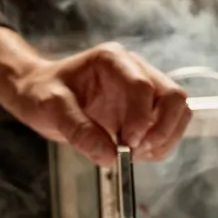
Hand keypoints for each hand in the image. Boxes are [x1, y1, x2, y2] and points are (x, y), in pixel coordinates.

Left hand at [0, 28, 190, 165]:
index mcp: (113, 60)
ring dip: (163, 140)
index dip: (141, 118)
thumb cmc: (41, 93)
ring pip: (179, 114)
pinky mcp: (148, 112)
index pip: (144, 86)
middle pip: (174, 97)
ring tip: (134, 154)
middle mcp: (136, 71)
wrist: (38, 95)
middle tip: (137, 151)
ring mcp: (146, 92)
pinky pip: (169, 131)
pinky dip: (159, 147)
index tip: (127, 144)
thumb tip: (110, 157)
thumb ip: (79, 130)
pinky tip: (134, 154)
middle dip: (162, 129)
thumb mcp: (51, 108)